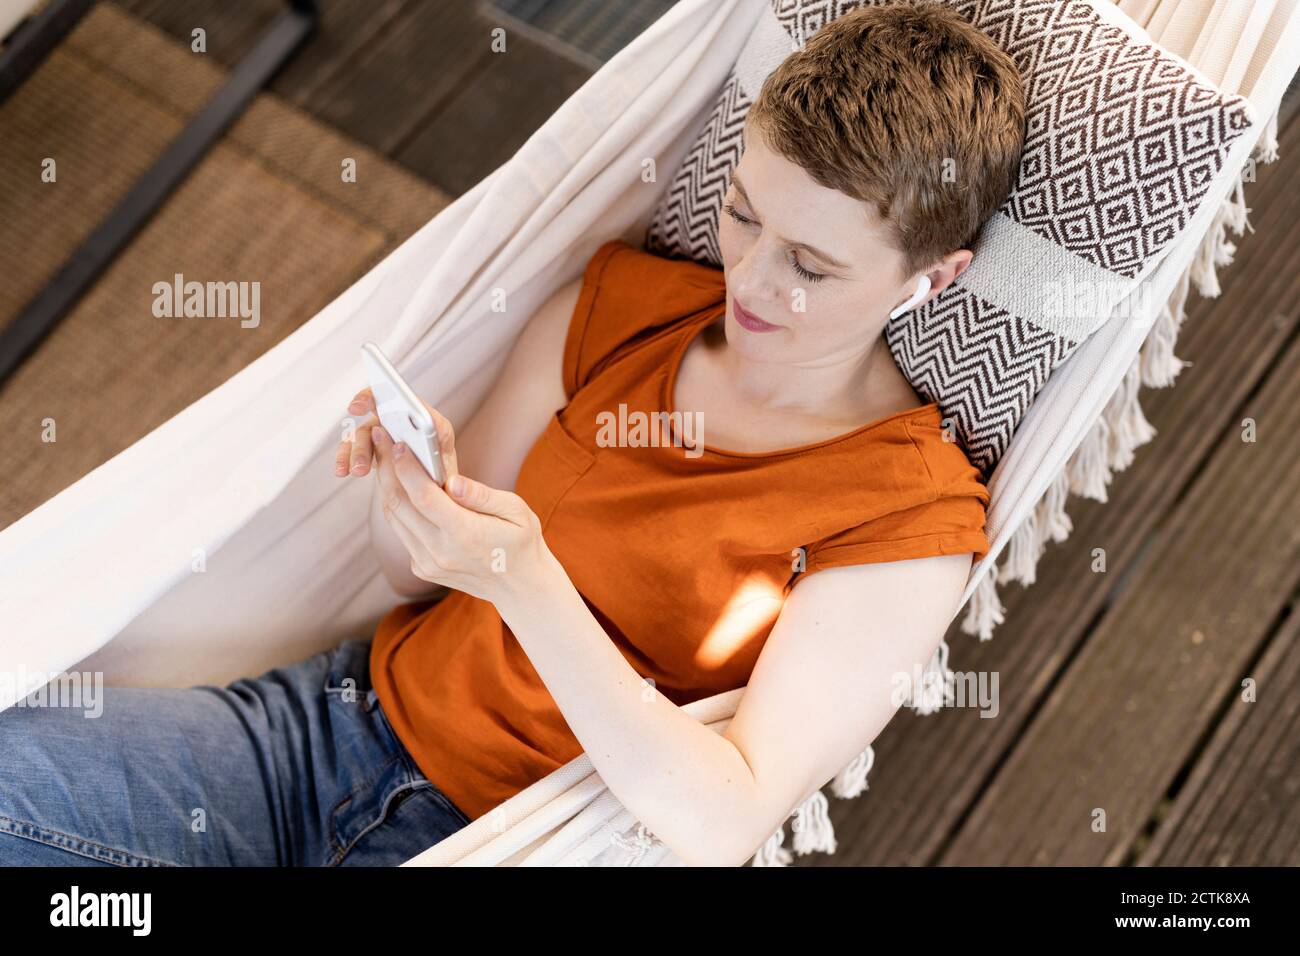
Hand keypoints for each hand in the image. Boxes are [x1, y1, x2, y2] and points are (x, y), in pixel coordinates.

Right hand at [333, 387, 461, 483]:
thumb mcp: (441, 481)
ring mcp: (392, 437)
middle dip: (367, 421)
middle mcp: (411, 427)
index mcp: (434, 429)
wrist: (438, 511)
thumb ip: (423, 463)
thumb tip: (398, 447)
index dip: (389, 394)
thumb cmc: (443, 493)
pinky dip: (347, 458)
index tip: (366, 401)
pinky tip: (342, 471)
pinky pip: (357, 449)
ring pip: (367, 432)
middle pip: (384, 412)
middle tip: (354, 418)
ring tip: (357, 471)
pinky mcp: (377, 451)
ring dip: (357, 450)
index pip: (414, 403)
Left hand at [368, 417, 548, 606]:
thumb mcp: (516, 512)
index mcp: (466, 535)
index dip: (407, 468)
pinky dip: (399, 505)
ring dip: (387, 485)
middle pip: (400, 505)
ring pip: (395, 517)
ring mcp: (428, 563)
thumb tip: (452, 481)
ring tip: (387, 456)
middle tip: (381, 438)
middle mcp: (440, 552)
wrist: (519, 587)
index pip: (425, 497)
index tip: (398, 442)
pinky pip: (402, 531)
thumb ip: (482, 495)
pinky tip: (401, 484)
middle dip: (388, 468)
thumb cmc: (521, 542)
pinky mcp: (422, 567)